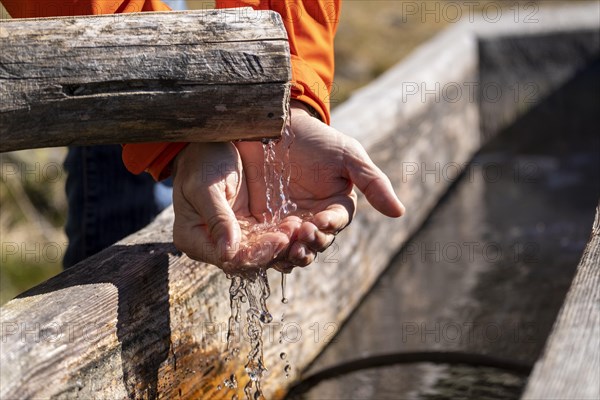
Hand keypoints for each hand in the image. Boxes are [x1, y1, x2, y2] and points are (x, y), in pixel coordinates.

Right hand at [171, 142, 298, 272]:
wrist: (211, 143)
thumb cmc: (202, 161)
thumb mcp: (206, 187)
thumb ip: (217, 219)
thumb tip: (227, 253)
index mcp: (193, 239)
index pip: (229, 259)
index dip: (256, 254)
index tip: (279, 241)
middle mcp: (212, 244)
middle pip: (247, 260)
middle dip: (274, 250)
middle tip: (296, 235)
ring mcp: (231, 236)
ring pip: (260, 251)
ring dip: (282, 244)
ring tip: (300, 230)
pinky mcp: (247, 226)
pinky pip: (266, 237)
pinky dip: (282, 233)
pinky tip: (296, 224)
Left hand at [236, 101, 404, 270]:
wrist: (275, 125)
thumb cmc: (315, 138)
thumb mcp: (347, 155)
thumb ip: (373, 182)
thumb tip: (400, 212)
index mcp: (337, 205)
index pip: (337, 222)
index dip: (330, 225)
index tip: (320, 221)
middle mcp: (315, 218)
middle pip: (316, 241)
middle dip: (310, 243)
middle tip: (300, 238)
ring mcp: (289, 222)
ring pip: (293, 246)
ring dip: (290, 252)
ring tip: (284, 248)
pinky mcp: (265, 222)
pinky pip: (268, 242)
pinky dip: (268, 248)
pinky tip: (263, 248)